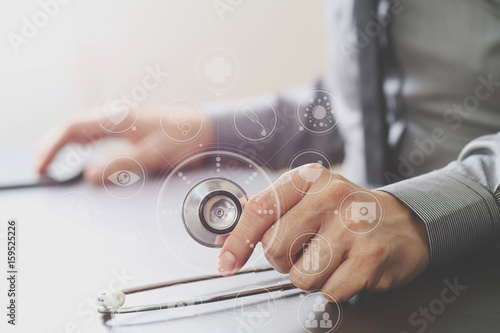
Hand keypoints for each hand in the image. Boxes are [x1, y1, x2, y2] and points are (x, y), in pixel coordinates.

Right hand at [35, 105, 213, 182]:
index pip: (73, 128)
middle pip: (72, 127)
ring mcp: (121, 121)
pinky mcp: (128, 129)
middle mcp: (116, 116)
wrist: (206, 129)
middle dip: (52, 146)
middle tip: (40, 169)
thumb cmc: (185, 139)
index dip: (52, 146)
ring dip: (64, 145)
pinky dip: (80, 144)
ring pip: (82, 129)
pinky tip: (78, 154)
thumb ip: (121, 166)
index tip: (41, 166)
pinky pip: (96, 134)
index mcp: (118, 118)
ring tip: (50, 164)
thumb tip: (90, 175)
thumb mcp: (154, 156)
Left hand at [217, 164, 429, 301]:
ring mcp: (353, 226)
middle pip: (275, 247)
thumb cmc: (346, 212)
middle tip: (304, 251)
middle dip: (282, 260)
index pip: (260, 210)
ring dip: (309, 276)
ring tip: (329, 258)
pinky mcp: (370, 257)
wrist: (402, 222)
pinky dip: (333, 288)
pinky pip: (329, 292)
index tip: (227, 262)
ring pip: (301, 276)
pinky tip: (347, 268)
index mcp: (309, 179)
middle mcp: (331, 196)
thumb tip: (226, 236)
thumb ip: (268, 212)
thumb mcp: (308, 197)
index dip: (238, 241)